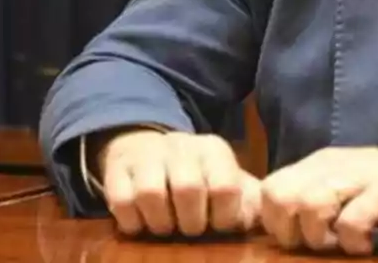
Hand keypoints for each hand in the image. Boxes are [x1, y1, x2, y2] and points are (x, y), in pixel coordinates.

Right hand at [96, 128, 260, 237]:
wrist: (150, 151)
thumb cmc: (198, 177)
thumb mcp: (227, 182)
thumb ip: (248, 202)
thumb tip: (261, 222)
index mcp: (213, 151)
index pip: (225, 187)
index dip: (223, 217)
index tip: (218, 225)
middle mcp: (181, 146)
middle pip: (188, 189)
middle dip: (191, 222)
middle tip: (190, 230)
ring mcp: (146, 156)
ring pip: (151, 194)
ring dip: (160, 223)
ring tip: (166, 227)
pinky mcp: (117, 170)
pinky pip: (121, 201)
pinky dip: (132, 222)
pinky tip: (141, 223)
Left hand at [259, 146, 377, 254]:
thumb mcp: (351, 189)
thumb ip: (320, 200)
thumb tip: (287, 230)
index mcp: (321, 164)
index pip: (268, 188)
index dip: (273, 222)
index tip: (298, 241)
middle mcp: (334, 165)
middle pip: (278, 195)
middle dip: (289, 230)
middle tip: (317, 244)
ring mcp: (360, 176)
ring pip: (309, 203)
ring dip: (320, 235)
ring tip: (341, 245)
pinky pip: (351, 220)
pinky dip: (353, 242)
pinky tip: (367, 246)